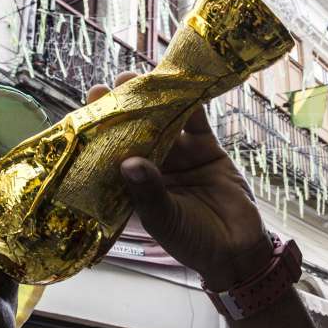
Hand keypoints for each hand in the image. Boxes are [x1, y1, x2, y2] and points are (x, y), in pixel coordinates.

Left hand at [85, 73, 272, 290]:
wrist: (238, 249)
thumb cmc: (193, 242)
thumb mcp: (165, 220)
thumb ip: (149, 192)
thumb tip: (128, 162)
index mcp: (134, 186)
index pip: (110, 155)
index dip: (99, 134)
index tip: (89, 113)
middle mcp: (153, 166)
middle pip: (135, 132)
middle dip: (124, 109)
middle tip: (112, 86)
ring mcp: (180, 155)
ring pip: (163, 121)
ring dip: (154, 100)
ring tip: (139, 77)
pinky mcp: (206, 148)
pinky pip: (196, 121)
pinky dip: (191, 102)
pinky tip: (181, 82)